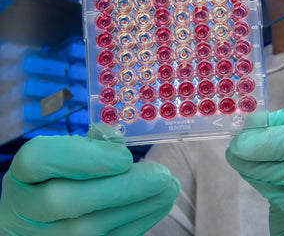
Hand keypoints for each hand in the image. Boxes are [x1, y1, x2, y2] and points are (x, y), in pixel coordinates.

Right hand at [0, 135, 179, 235]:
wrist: (30, 216)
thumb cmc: (52, 176)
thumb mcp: (60, 153)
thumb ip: (88, 146)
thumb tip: (120, 146)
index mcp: (24, 172)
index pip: (40, 160)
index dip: (86, 158)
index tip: (126, 156)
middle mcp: (26, 208)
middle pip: (69, 201)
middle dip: (123, 188)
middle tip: (162, 175)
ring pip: (91, 228)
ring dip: (139, 207)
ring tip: (169, 188)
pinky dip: (136, 222)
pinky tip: (159, 204)